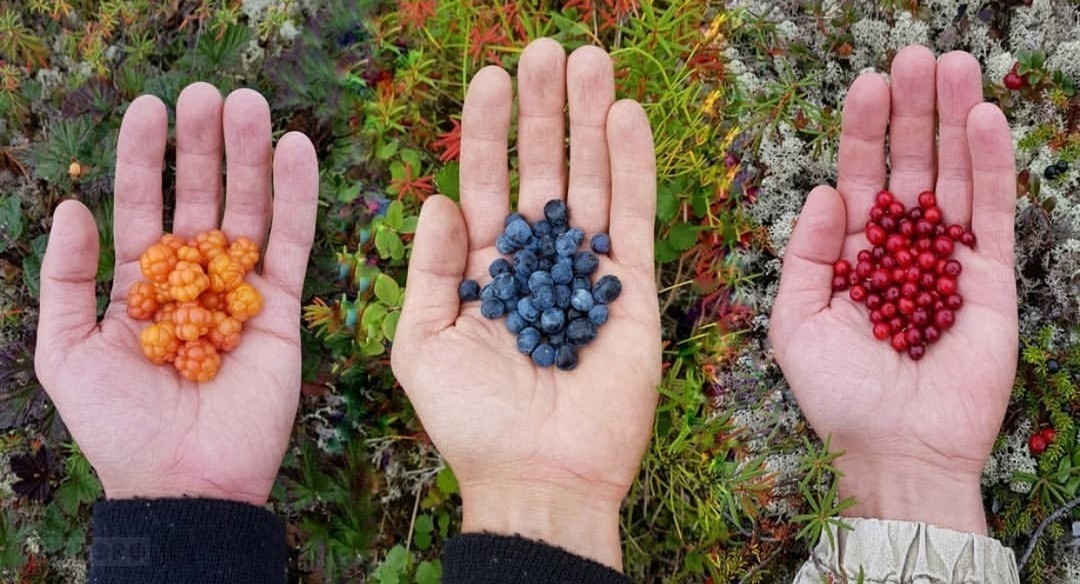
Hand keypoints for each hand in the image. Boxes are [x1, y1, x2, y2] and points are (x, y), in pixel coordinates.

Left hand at [34, 84, 317, 505]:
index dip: (144, 156)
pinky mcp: (283, 309)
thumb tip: (71, 207)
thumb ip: (65, 279)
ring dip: (250, 157)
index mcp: (141, 283)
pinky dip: (297, 197)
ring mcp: (241, 291)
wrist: (184, 480)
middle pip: (201, 196)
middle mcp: (194, 278)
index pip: (142, 203)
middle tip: (208, 92)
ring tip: (248, 105)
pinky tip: (296, 150)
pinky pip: (292, 244)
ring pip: (249, 210)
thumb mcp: (65, 352)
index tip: (149, 105)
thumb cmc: (118, 426)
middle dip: (202, 144)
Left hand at [391, 39, 659, 569]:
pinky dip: (631, 168)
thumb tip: (438, 200)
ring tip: (590, 60)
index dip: (486, 132)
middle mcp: (536, 264)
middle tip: (546, 48)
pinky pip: (631, 219)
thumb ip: (429, 270)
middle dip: (542, 111)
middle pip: (541, 171)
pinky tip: (625, 116)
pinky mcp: (630, 292)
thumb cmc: (470, 422)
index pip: (484, 184)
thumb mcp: (422, 346)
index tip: (490, 76)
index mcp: (484, 272)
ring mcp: (586, 274)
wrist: (539, 479)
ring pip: (589, 183)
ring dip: (589, 122)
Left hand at [769, 46, 1016, 534]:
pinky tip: (983, 119)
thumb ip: (807, 254)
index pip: (859, 179)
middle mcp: (903, 251)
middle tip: (913, 55)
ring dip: (952, 121)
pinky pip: (992, 214)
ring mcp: (949, 262)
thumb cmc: (837, 394)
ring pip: (954, 178)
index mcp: (854, 256)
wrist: (895, 451)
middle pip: (909, 166)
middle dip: (910, 112)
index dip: (862, 132)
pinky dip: (989, 166)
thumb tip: (828, 191)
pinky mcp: (991, 280)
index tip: (865, 81)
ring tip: (952, 64)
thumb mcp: (797, 322)